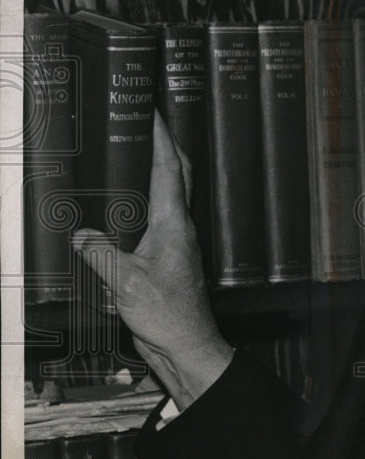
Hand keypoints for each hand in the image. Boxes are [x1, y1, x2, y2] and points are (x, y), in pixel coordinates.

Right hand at [72, 111, 233, 410]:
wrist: (188, 346)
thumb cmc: (168, 315)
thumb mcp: (125, 282)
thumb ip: (101, 254)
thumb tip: (81, 235)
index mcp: (174, 224)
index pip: (169, 168)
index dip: (161, 137)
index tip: (151, 112)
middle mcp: (178, 228)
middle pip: (176, 176)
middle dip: (164, 146)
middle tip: (146, 124)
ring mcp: (174, 243)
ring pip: (165, 198)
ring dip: (153, 175)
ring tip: (131, 157)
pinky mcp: (165, 260)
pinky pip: (152, 224)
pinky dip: (141, 208)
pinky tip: (122, 212)